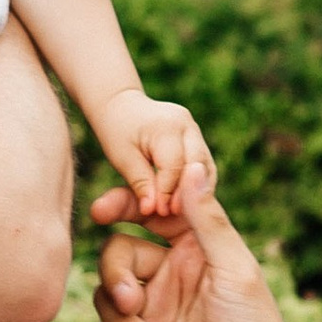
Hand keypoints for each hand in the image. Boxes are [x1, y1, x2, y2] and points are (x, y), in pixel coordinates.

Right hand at [90, 184, 321, 321]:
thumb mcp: (235, 271)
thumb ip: (208, 220)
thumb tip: (191, 163)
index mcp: (197, 250)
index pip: (150, 212)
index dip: (123, 205)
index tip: (101, 210)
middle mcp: (171, 276)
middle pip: (116, 254)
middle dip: (115, 275)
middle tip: (134, 301)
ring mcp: (154, 312)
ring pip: (106, 295)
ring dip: (121, 321)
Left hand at [92, 90, 216, 221]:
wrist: (122, 106)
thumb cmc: (116, 131)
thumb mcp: (122, 157)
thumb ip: (140, 182)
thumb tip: (152, 210)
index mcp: (166, 126)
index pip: (174, 166)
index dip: (168, 193)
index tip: (160, 214)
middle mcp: (186, 124)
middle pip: (197, 165)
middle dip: (188, 193)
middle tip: (175, 216)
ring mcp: (194, 129)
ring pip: (205, 166)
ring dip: (197, 190)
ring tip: (183, 212)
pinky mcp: (196, 137)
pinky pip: (202, 164)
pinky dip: (196, 183)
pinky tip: (187, 201)